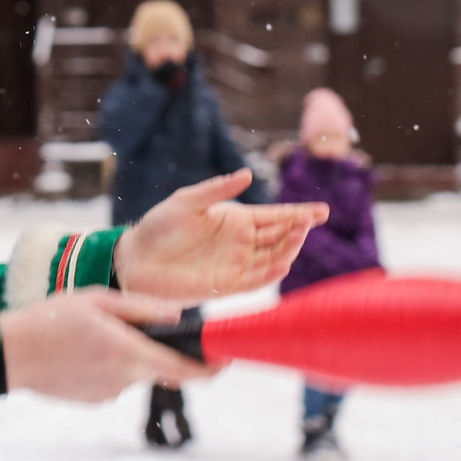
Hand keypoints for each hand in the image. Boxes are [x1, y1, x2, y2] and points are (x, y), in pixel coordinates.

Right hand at [0, 289, 207, 402]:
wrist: (8, 354)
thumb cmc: (50, 319)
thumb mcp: (96, 299)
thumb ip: (142, 309)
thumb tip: (179, 317)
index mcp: (127, 352)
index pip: (184, 371)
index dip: (211, 370)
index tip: (225, 362)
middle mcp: (123, 379)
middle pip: (160, 369)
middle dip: (159, 351)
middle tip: (140, 328)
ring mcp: (108, 394)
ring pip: (134, 372)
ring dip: (127, 355)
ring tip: (92, 334)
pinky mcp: (93, 400)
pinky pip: (114, 381)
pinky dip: (108, 366)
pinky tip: (81, 351)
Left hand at [114, 171, 326, 302]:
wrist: (136, 260)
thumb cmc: (158, 227)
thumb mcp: (186, 201)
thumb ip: (217, 189)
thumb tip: (247, 174)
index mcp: (236, 219)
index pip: (275, 215)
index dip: (300, 213)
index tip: (323, 210)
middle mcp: (242, 242)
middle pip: (280, 236)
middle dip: (298, 229)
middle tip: (310, 221)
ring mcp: (236, 264)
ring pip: (273, 258)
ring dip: (288, 249)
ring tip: (299, 236)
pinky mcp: (227, 285)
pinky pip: (255, 280)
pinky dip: (270, 274)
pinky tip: (282, 265)